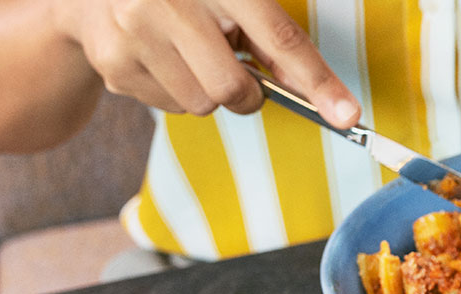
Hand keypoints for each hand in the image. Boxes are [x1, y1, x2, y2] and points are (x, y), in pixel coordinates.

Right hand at [52, 0, 359, 126]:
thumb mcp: (231, 0)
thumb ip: (273, 39)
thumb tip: (319, 93)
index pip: (280, 39)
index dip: (317, 82)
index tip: (347, 115)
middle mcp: (171, 1)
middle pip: (234, 90)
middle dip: (246, 93)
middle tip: (236, 72)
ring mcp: (135, 31)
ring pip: (201, 105)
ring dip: (208, 91)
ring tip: (188, 54)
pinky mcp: (113, 62)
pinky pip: (169, 107)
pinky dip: (175, 92)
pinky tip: (160, 58)